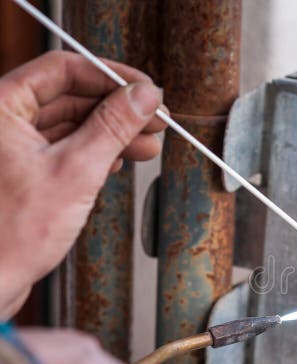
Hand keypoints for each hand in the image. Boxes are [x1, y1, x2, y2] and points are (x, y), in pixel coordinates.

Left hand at [0, 51, 166, 317]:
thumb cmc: (11, 233)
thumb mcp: (76, 172)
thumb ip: (113, 127)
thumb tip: (144, 97)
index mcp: (0, 106)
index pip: (63, 69)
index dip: (111, 76)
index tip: (146, 91)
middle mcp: (1, 121)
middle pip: (69, 96)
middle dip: (117, 109)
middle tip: (155, 121)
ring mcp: (11, 147)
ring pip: (70, 125)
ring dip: (112, 134)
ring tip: (149, 146)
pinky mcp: (22, 173)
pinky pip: (64, 149)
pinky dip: (95, 153)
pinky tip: (120, 162)